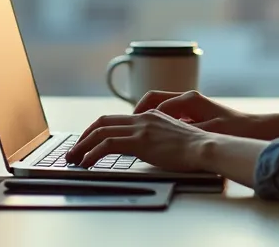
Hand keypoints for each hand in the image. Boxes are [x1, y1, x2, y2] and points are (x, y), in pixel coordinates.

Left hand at [64, 110, 213, 170]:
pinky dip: (92, 154)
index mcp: (149, 115)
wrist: (205, 146)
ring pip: (100, 132)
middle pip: (102, 122)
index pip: (114, 119)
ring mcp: (140, 128)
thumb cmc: (193, 148)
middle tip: (73, 151)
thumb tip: (141, 149)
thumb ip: (153, 138)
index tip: (86, 142)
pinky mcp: (140, 140)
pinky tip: (86, 163)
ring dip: (82, 146)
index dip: (96, 130)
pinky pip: (108, 145)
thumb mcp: (170, 137)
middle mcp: (142, 118)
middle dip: (83, 137)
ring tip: (73, 159)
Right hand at [133, 90, 253, 136]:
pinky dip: (159, 121)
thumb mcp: (207, 132)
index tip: (130, 127)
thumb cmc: (234, 130)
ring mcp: (191, 104)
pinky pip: (170, 113)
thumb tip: (162, 130)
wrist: (254, 129)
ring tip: (136, 131)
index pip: (155, 103)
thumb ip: (184, 131)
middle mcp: (188, 98)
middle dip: (138, 112)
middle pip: (154, 99)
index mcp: (189, 100)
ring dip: (147, 116)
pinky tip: (155, 136)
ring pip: (160, 106)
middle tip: (126, 126)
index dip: (140, 115)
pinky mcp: (194, 112)